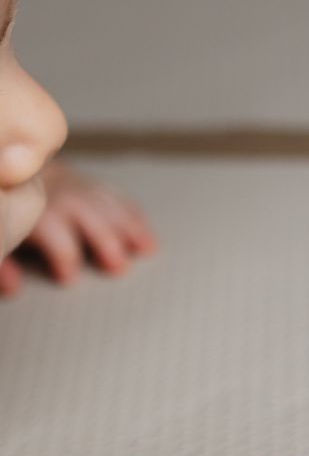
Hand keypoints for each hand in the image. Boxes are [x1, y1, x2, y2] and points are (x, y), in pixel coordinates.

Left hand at [0, 161, 156, 295]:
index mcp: (38, 214)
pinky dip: (135, 218)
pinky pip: (118, 199)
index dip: (62, 257)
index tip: (68, 278)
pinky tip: (148, 237)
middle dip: (105, 241)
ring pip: (108, 207)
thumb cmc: (10, 212)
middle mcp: (62, 198)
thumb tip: (13, 288)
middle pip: (88, 218)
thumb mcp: (4, 235)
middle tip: (118, 267)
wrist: (13, 167)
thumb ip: (4, 264)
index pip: (53, 234)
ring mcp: (81, 190)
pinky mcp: (94, 187)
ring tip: (146, 249)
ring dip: (130, 229)